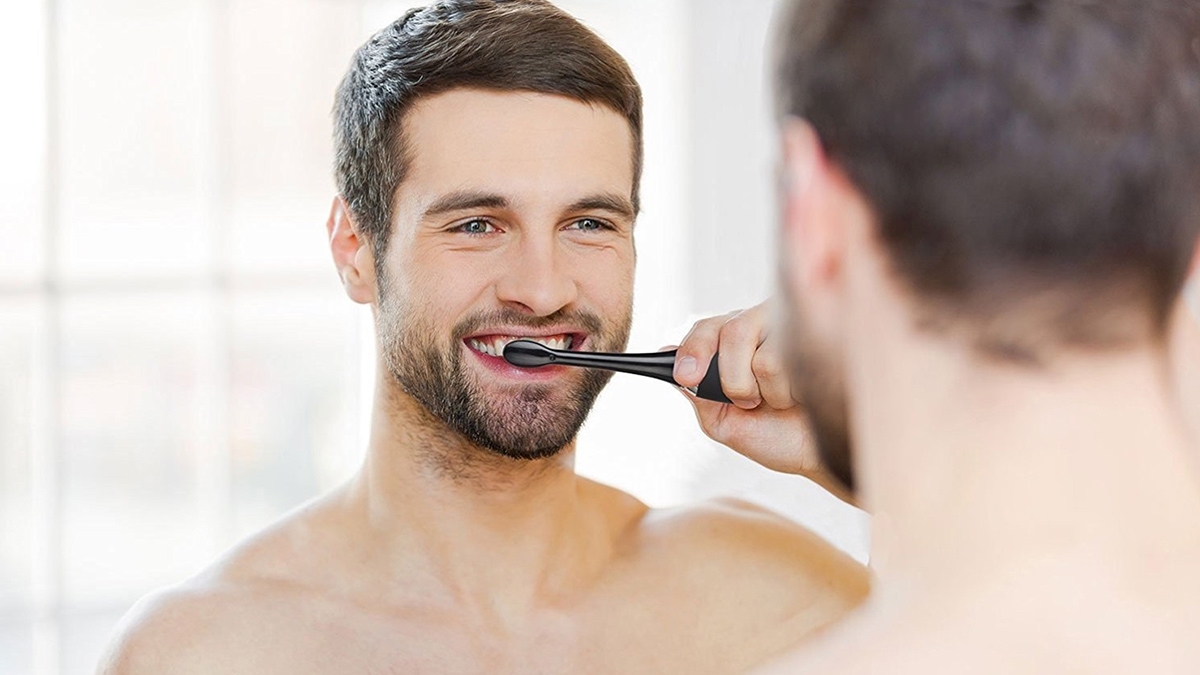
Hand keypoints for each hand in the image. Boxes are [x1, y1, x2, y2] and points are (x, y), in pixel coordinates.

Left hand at [672, 300, 853, 503]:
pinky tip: (803, 394)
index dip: (692, 351)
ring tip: (782, 400)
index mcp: (733, 344)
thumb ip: (699, 395)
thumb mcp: (726, 424)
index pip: (704, 329)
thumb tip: (670, 359)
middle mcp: (758, 327)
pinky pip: (781, 356)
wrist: (826, 455)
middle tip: (747, 402)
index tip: (685, 377)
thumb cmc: (778, 437)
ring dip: (763, 390)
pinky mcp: (816, 332)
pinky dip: (787, 390)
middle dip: (730, 379)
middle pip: (726, 329)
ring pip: (754, 346)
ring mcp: (788, 326)